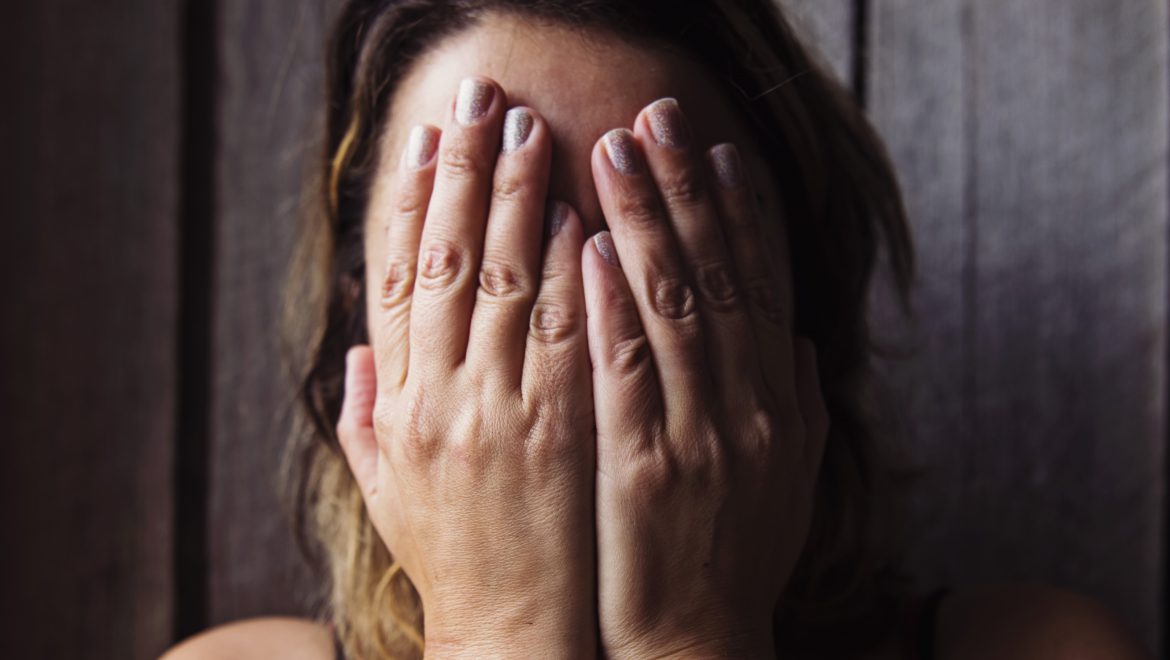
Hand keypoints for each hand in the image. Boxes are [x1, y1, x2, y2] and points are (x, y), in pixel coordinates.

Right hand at [336, 77, 596, 657]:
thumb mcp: (388, 490)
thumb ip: (368, 414)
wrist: (512, 632)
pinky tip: (576, 217)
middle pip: (449, 260)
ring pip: (505, 283)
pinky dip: (565, 272)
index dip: (411, 202)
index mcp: (403, 405)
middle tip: (483, 101)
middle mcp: (445, 399)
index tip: (426, 139)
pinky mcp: (564, 432)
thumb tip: (361, 347)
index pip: (400, 279)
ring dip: (519, 199)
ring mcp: (505, 413)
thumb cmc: (453, 558)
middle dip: (467, 172)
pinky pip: (563, 336)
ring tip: (533, 130)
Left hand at [582, 98, 828, 658]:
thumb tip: (807, 341)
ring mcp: (698, 437)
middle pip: (719, 276)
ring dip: (644, 222)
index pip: (763, 287)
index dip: (746, 213)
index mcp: (780, 406)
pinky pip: (627, 374)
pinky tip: (591, 251)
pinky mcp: (642, 468)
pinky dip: (611, 307)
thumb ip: (802, 407)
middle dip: (687, 189)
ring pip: (673, 308)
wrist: (696, 646)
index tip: (723, 151)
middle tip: (658, 118)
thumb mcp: (790, 484)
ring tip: (614, 153)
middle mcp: (749, 409)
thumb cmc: (736, 561)